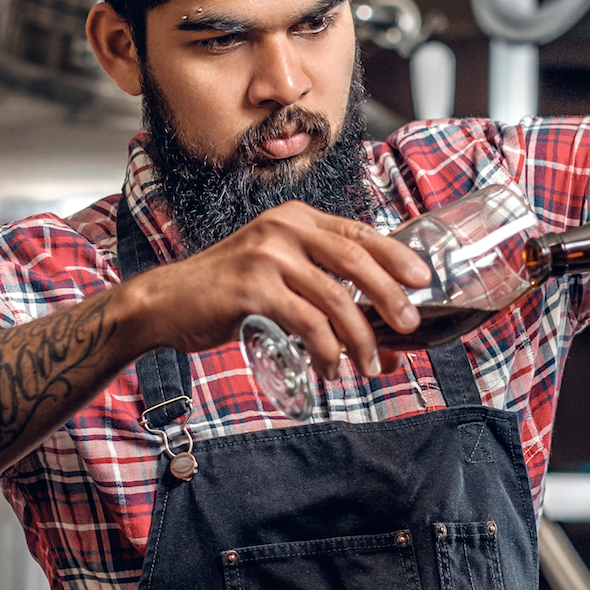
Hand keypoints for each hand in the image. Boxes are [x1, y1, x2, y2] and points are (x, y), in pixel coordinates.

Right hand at [119, 201, 431, 377]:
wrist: (166, 303)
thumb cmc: (228, 294)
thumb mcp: (281, 281)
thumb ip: (328, 300)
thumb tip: (389, 347)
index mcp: (296, 219)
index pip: (359, 233)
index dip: (396, 255)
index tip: (423, 279)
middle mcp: (284, 228)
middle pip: (356, 260)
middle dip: (390, 297)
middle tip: (408, 327)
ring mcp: (267, 255)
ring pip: (336, 297)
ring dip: (361, 338)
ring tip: (372, 367)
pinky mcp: (252, 288)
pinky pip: (307, 322)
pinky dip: (326, 350)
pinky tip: (331, 369)